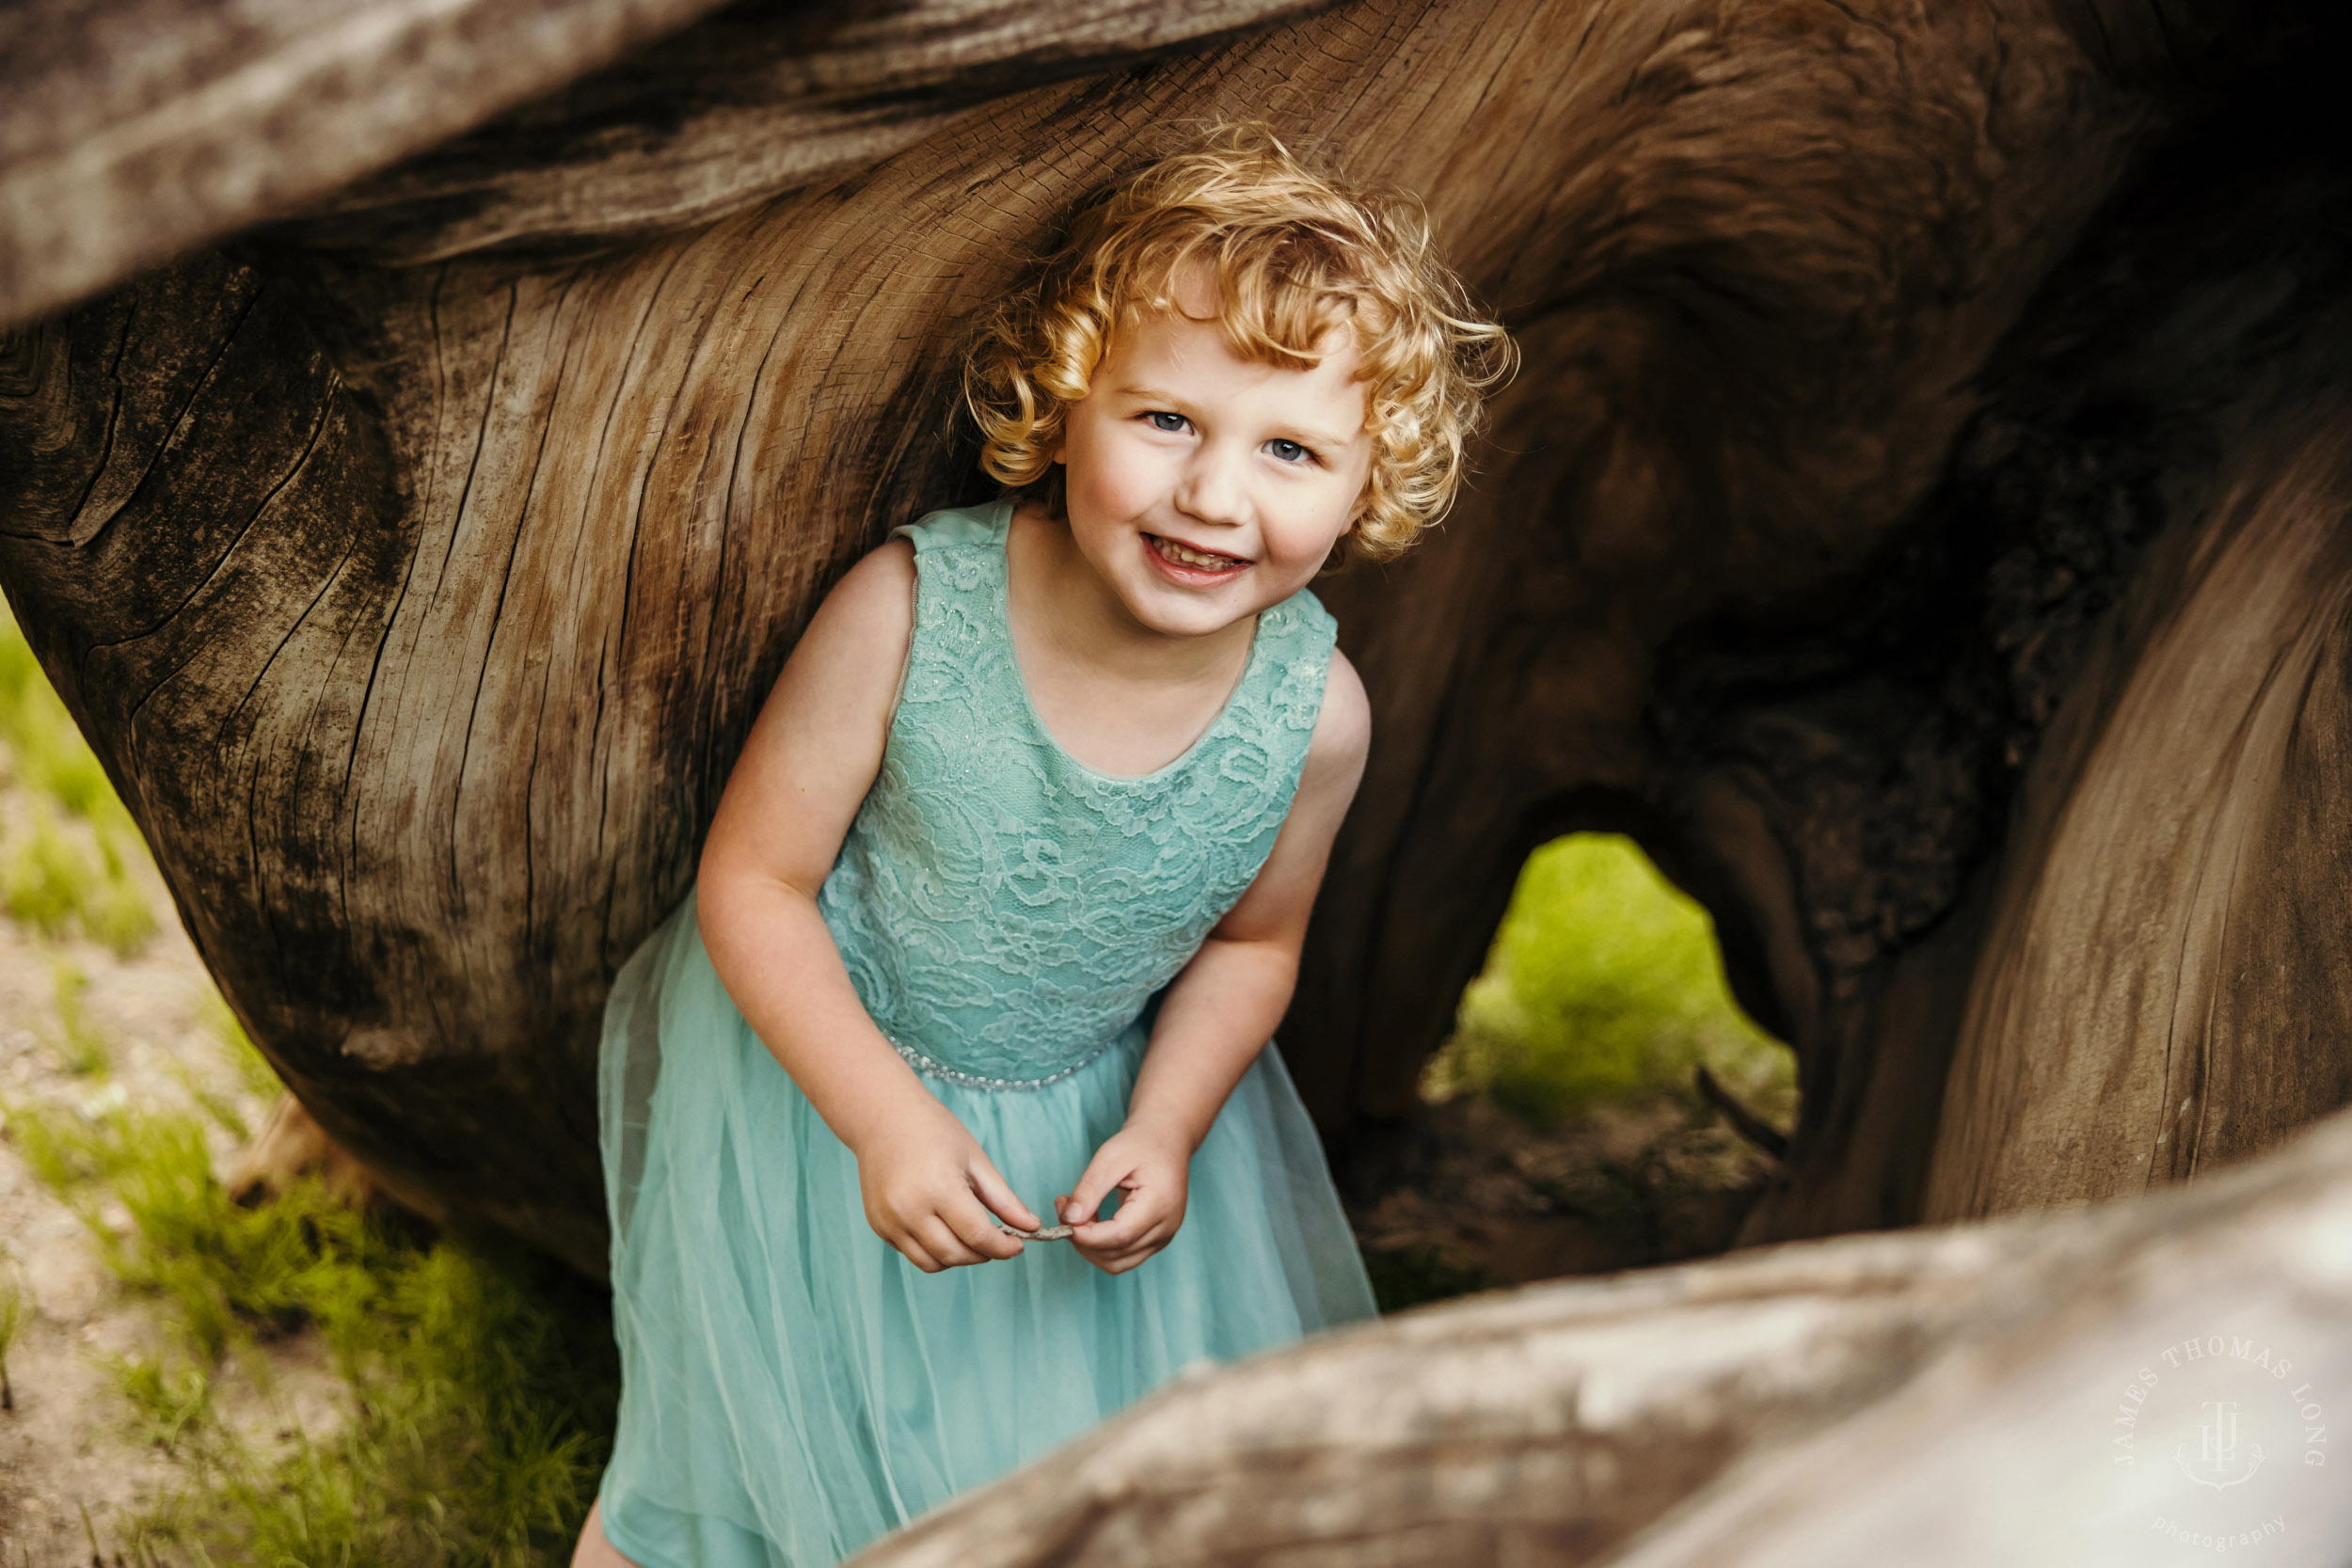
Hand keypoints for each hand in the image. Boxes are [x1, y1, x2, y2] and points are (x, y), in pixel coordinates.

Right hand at [851, 1098, 1040, 1270]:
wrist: (883, 1117)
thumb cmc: (933, 1131)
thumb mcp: (976, 1159)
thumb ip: (1004, 1199)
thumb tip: (1032, 1227)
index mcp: (939, 1187)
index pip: (978, 1236)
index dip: (1004, 1247)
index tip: (1018, 1244)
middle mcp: (909, 1209)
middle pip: (956, 1254)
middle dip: (983, 1254)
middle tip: (997, 1240)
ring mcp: (889, 1220)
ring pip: (933, 1263)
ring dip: (959, 1257)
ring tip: (970, 1235)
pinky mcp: (878, 1226)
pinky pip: (912, 1254)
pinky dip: (934, 1250)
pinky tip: (944, 1228)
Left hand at [1056, 1121, 1190, 1274]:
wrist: (1166, 1141)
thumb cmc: (1141, 1144)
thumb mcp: (1111, 1156)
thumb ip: (1090, 1188)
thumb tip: (1070, 1219)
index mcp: (1160, 1204)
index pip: (1120, 1236)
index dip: (1087, 1236)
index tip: (1063, 1218)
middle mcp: (1166, 1227)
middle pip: (1116, 1255)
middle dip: (1083, 1240)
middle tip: (1063, 1208)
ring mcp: (1163, 1237)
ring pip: (1117, 1263)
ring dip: (1089, 1247)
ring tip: (1075, 1214)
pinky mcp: (1155, 1240)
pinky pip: (1123, 1257)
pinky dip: (1100, 1246)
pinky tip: (1091, 1221)